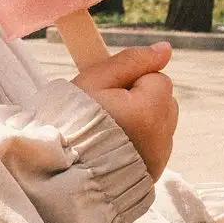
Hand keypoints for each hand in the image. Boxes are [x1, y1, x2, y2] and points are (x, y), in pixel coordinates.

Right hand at [74, 43, 178, 182]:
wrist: (58, 173)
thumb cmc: (71, 123)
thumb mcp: (94, 81)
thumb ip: (131, 61)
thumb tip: (165, 49)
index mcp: (149, 112)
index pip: (158, 77)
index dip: (132, 80)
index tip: (108, 93)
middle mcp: (162, 137)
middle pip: (164, 101)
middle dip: (142, 100)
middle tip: (108, 109)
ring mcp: (159, 158)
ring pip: (161, 124)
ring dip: (142, 121)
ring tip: (110, 130)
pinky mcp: (153, 173)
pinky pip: (155, 147)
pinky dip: (140, 142)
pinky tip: (115, 147)